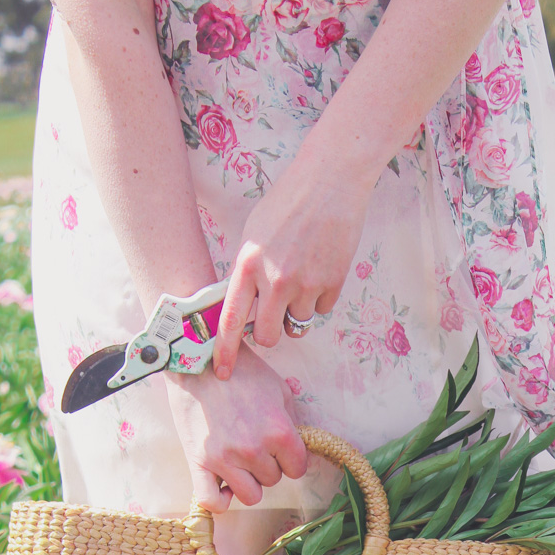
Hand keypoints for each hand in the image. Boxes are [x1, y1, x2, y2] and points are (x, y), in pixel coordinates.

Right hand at [166, 345, 306, 510]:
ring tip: (238, 461)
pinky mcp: (198, 462)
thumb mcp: (279, 389)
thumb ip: (291, 422)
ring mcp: (225, 459)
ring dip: (247, 482)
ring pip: (250, 496)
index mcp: (279, 432)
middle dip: (266, 465)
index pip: (297, 469)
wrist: (197, 359)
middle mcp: (254, 450)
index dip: (290, 460)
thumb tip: (297, 447)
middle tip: (252, 444)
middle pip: (272, 480)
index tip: (279, 450)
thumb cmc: (241, 371)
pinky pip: (212, 501)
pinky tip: (222, 484)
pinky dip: (219, 500)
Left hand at [212, 149, 375, 372]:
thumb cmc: (288, 203)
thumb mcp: (254, 234)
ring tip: (303, 275)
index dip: (223, 352)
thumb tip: (245, 306)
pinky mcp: (332, 283)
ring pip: (298, 323)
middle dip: (271, 332)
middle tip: (275, 316)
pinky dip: (321, 297)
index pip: (230, 320)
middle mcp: (275, 279)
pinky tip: (321, 267)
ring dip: (298, 310)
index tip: (221, 373)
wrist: (331, 181)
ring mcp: (306, 284)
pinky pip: (323, 309)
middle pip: (269, 336)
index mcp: (248, 265)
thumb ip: (247, 272)